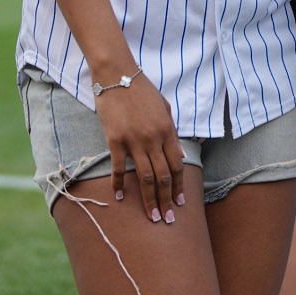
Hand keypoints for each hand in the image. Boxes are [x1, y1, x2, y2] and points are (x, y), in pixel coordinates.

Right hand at [94, 74, 184, 223]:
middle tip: (167, 219)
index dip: (180, 186)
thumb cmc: (141, 90)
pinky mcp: (115, 140)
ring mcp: (134, 140)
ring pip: (145, 177)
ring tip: (152, 216)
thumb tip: (178, 154)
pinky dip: (119, 184)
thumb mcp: (164, 107)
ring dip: (149, 199)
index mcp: (168, 130)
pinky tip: (120, 197)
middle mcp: (153, 138)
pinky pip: (118, 167)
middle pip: (163, 176)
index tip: (181, 202)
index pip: (177, 165)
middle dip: (167, 200)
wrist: (117, 75)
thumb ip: (171, 131)